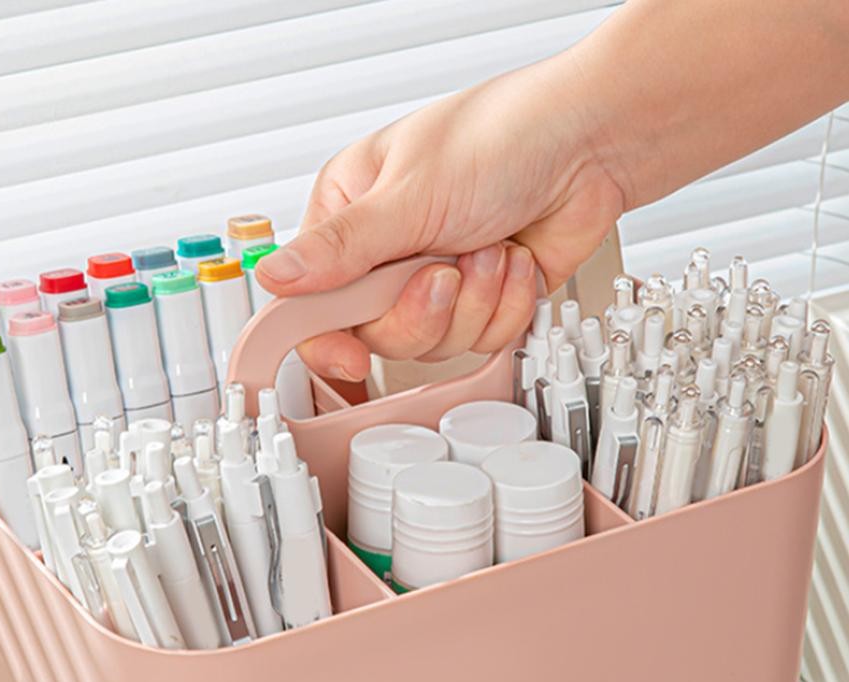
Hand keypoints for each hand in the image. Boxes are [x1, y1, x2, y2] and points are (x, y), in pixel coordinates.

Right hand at [255, 56, 627, 380]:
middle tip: (444, 268)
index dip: (325, 339)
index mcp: (351, 216)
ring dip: (473, 300)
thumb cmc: (503, 136)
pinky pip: (481, 340)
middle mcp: (388, 253)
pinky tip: (513, 259)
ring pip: (432, 343)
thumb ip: (341, 248)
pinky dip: (506, 304)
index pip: (311, 300)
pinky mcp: (482, 300)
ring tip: (489, 245)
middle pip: (377, 334)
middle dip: (423, 308)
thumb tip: (275, 277)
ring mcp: (436, 280)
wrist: (591, 143)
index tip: (349, 359)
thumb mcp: (410, 193)